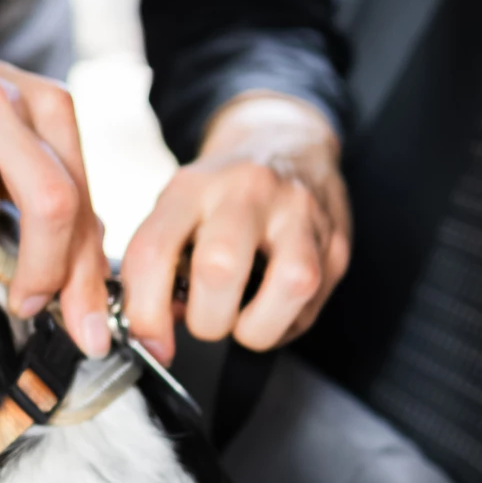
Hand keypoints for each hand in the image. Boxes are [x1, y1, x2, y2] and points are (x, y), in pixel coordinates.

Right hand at [0, 26, 111, 357]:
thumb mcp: (10, 145)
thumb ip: (47, 198)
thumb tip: (82, 276)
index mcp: (49, 107)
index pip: (84, 203)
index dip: (88, 276)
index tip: (90, 328)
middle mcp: (10, 99)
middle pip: (55, 205)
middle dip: (48, 274)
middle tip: (31, 307)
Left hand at [120, 93, 350, 363]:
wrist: (281, 140)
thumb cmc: (220, 191)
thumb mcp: (176, 208)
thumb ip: (158, 264)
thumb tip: (154, 330)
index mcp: (193, 187)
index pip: (155, 252)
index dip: (145, 313)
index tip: (152, 342)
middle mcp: (247, 192)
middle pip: (220, 269)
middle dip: (207, 320)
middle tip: (206, 320)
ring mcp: (299, 212)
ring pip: (290, 284)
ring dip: (257, 327)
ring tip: (244, 321)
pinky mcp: (336, 240)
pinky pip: (314, 302)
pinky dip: (286, 323)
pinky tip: (271, 308)